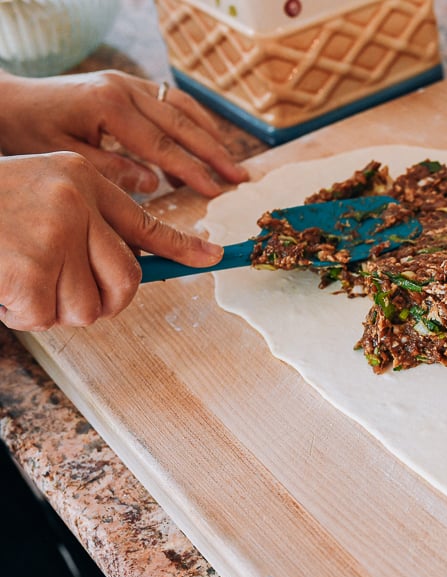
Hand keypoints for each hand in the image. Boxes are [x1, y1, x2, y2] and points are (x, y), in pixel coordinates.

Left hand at [0, 70, 248, 196]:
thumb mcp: (65, 158)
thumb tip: (152, 182)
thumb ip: (111, 171)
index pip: (162, 146)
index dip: (193, 171)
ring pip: (181, 107)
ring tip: (230, 161)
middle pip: (181, 123)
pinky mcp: (126, 83)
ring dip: (210, 134)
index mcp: (108, 107)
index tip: (216, 191)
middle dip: (214, 152)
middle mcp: (123, 88)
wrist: (9, 101)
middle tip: (240, 177)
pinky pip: (170, 100)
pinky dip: (193, 119)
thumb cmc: (31, 132)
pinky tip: (206, 138)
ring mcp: (126, 82)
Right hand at [0, 152, 223, 330]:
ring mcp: (53, 231)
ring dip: (49, 307)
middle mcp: (75, 199)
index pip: (143, 222)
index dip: (181, 247)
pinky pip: (45, 317)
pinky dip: (18, 313)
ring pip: (87, 308)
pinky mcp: (28, 267)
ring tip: (15, 274)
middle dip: (97, 300)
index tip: (215, 256)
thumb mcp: (39, 193)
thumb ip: (85, 224)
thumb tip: (130, 275)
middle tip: (54, 288)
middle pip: (124, 283)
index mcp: (79, 177)